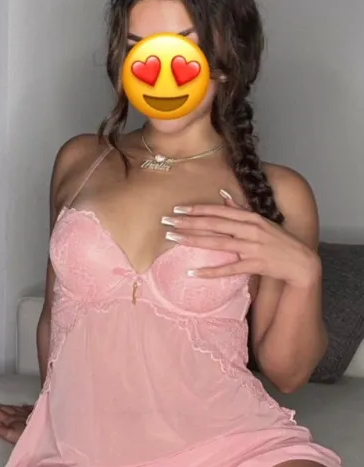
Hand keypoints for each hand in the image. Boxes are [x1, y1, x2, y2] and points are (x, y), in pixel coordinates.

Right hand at [0, 402, 33, 443]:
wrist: (48, 431)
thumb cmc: (30, 437)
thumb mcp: (11, 436)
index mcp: (11, 420)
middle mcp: (18, 414)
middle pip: (4, 410)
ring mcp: (28, 413)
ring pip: (14, 407)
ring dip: (5, 407)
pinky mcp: (37, 413)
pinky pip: (26, 408)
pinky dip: (20, 407)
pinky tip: (20, 406)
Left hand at [164, 191, 320, 285]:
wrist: (300, 262)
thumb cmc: (278, 240)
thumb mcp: (261, 220)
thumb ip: (240, 208)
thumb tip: (223, 194)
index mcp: (250, 217)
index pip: (218, 211)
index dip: (197, 210)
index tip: (178, 209)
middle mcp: (249, 230)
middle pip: (213, 225)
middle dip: (188, 223)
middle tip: (166, 222)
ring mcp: (251, 248)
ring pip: (217, 243)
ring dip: (193, 240)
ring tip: (173, 239)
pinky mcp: (254, 265)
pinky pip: (228, 269)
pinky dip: (210, 271)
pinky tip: (193, 272)